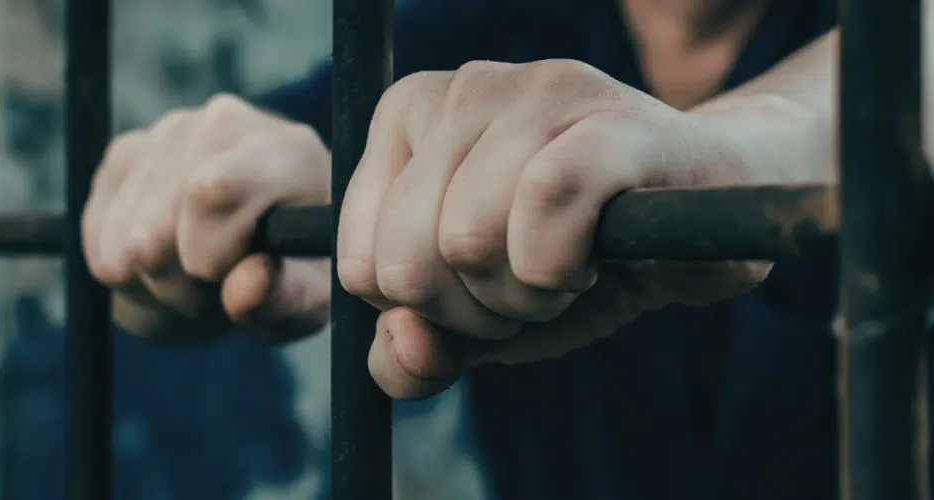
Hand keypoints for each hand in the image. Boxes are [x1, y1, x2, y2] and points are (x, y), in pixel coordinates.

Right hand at [84, 95, 330, 341]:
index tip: (225, 276)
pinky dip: (123, 266)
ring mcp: (169, 131)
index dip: (208, 254)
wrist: (257, 250)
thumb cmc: (294, 273)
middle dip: (181, 279)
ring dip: (153, 277)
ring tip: (196, 274)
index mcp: (288, 152)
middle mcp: (226, 124)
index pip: (212, 191)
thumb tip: (246, 286)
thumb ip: (286, 297)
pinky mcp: (125, 152)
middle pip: (160, 222)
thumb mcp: (308, 298)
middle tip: (215, 287)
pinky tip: (164, 259)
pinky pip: (98, 232)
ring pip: (125, 234)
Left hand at [337, 60, 768, 398]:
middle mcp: (460, 90)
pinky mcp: (612, 120)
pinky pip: (544, 201)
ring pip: (467, 239)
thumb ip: (418, 348)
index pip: (362, 263)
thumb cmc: (573, 257)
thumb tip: (400, 348)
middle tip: (530, 286)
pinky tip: (593, 259)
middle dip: (473, 312)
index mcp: (406, 121)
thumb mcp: (477, 316)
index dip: (425, 312)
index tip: (480, 291)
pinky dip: (561, 265)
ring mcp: (536, 92)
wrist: (703, 219)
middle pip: (409, 260)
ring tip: (568, 268)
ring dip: (525, 296)